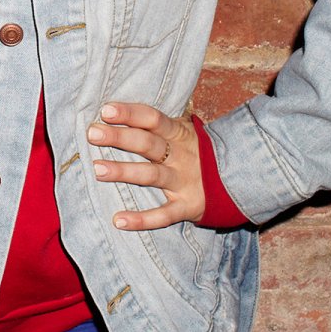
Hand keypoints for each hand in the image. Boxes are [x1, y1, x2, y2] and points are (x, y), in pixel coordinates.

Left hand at [87, 102, 204, 230]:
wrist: (238, 180)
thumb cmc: (195, 152)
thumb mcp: (183, 132)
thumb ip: (157, 124)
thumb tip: (114, 111)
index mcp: (179, 133)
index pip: (153, 118)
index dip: (130, 113)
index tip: (106, 110)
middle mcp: (181, 155)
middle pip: (148, 143)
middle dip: (120, 137)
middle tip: (93, 133)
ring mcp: (184, 181)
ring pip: (151, 175)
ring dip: (124, 172)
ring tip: (97, 169)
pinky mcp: (188, 206)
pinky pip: (164, 215)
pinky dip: (142, 219)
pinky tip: (119, 220)